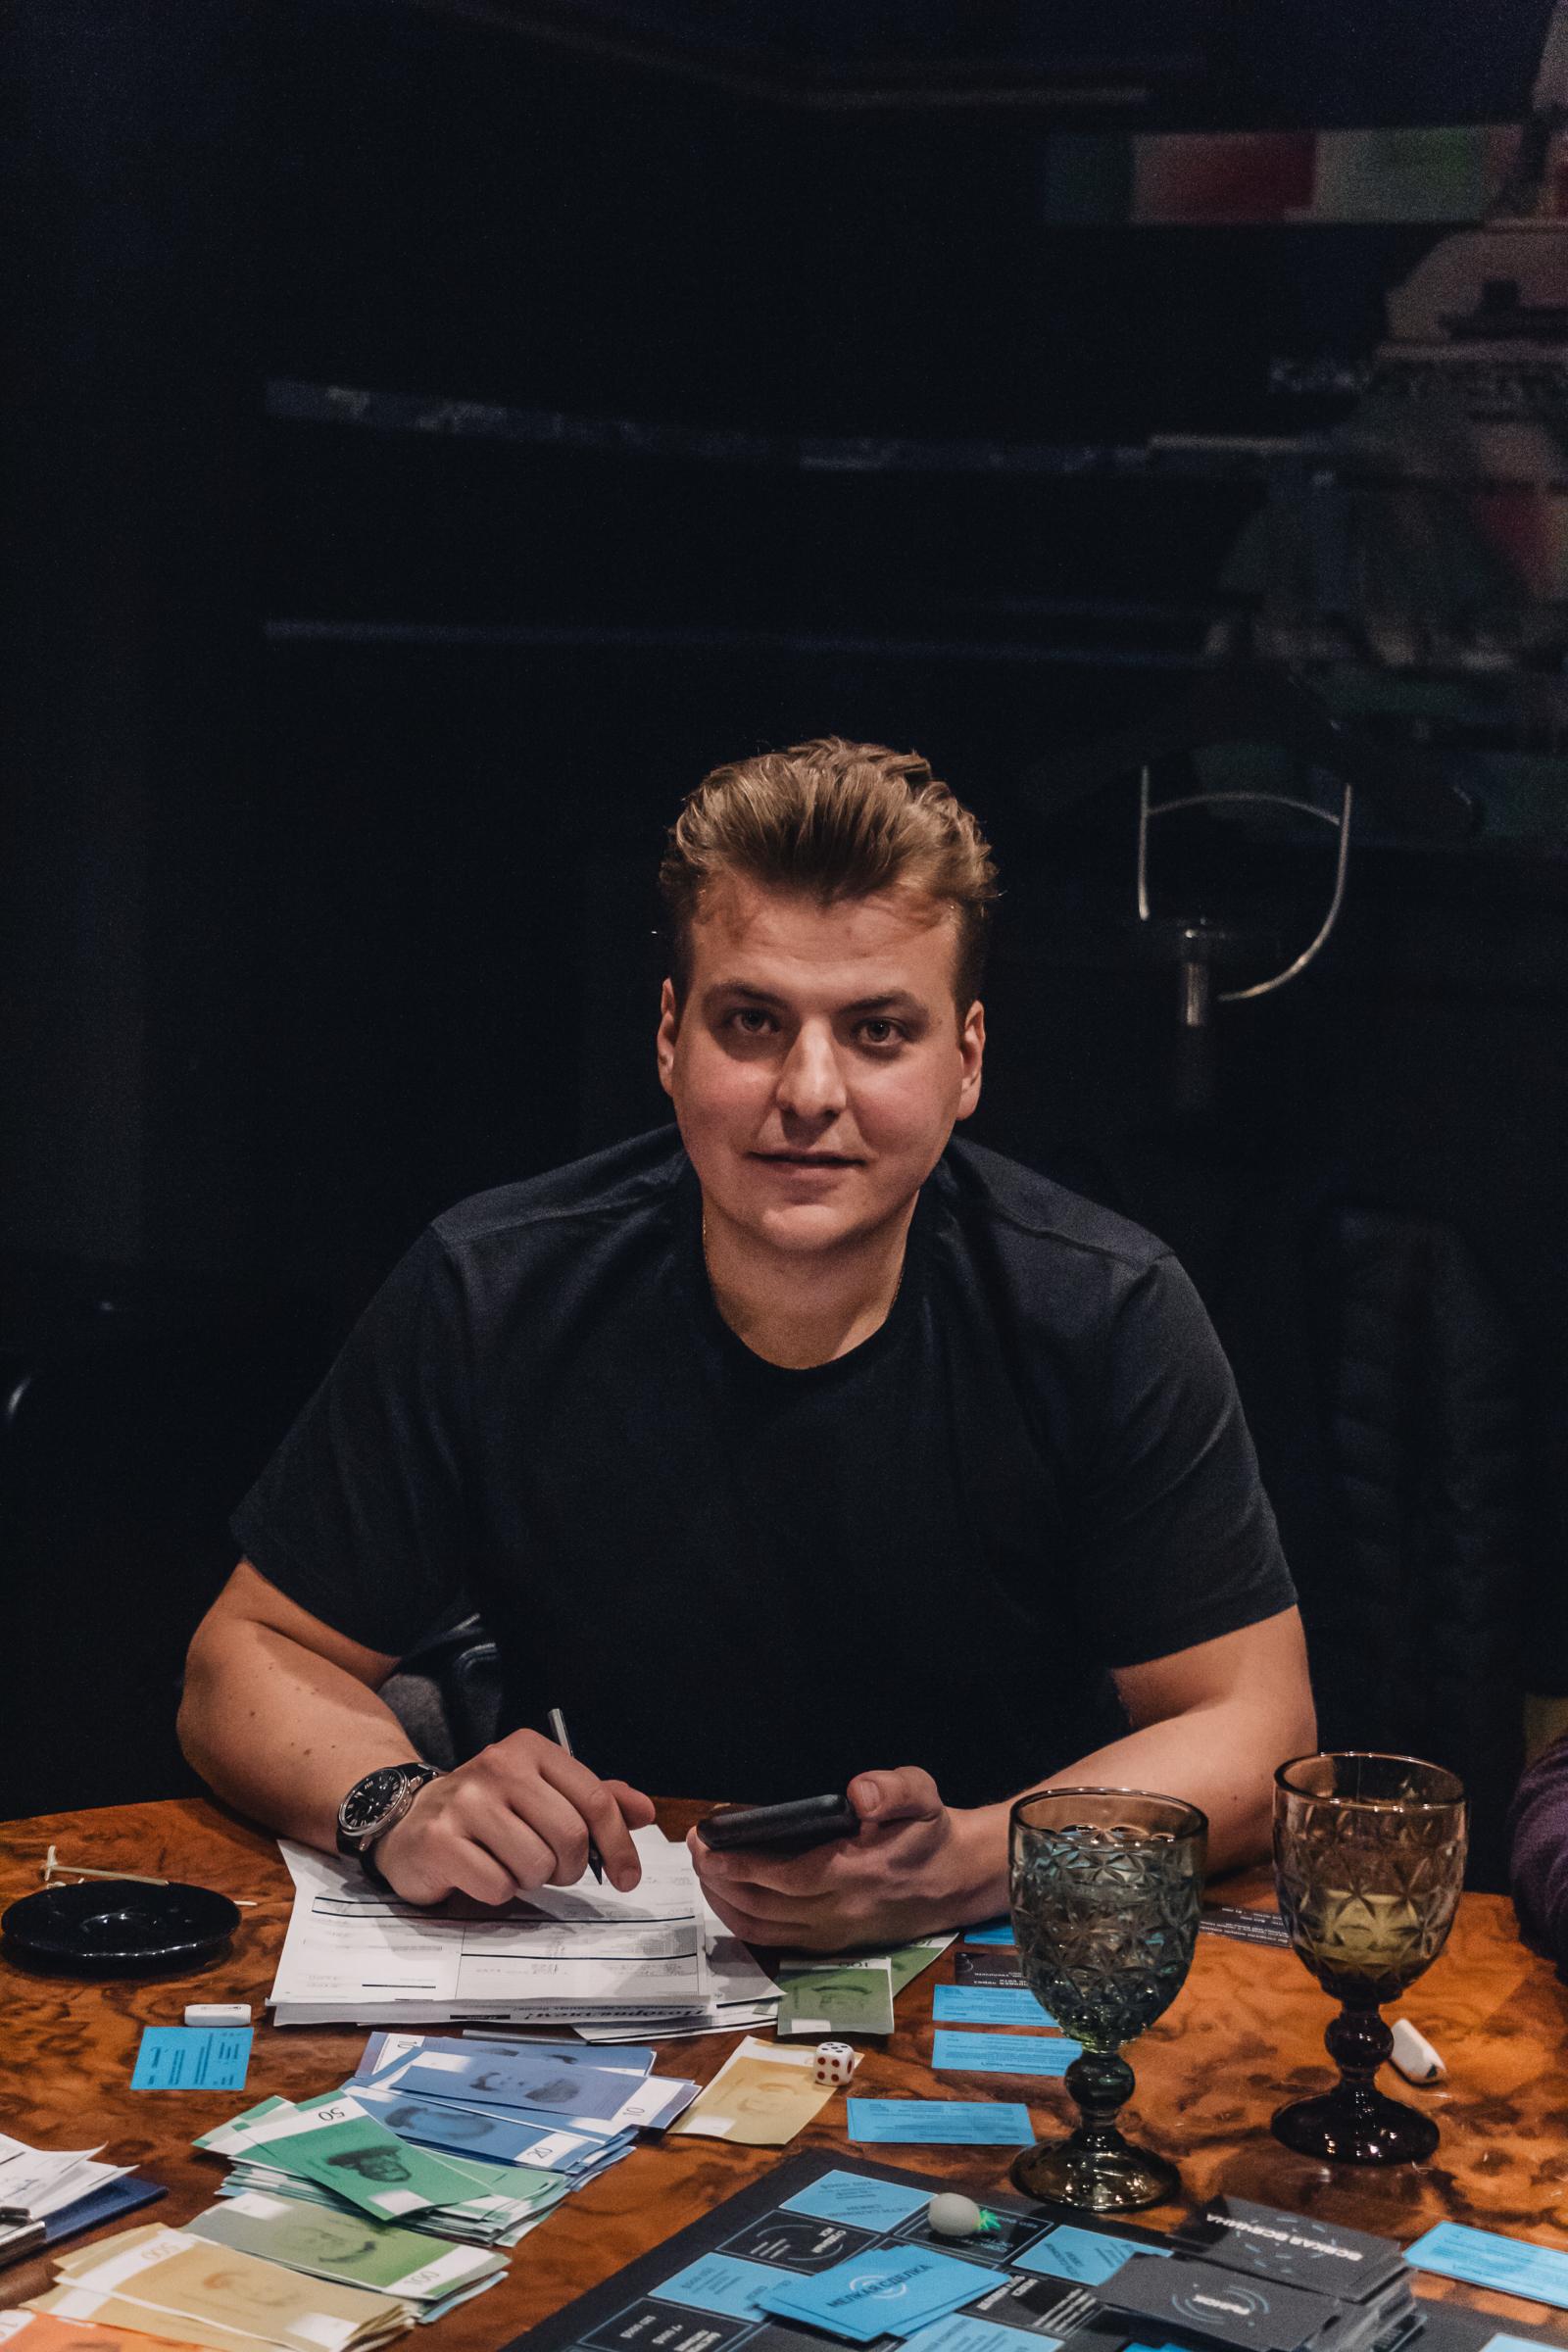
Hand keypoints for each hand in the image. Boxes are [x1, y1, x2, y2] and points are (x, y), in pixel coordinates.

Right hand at [373, 1730, 656, 1904]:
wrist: (409, 1820)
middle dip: (571, 1867)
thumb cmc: (489, 1811)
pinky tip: (482, 1872)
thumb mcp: (542, 1793)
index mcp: (530, 1749)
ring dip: (532, 1880)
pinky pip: (498, 1886)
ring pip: (536, 1865)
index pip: (595, 1800)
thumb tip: (645, 1812)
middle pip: (570, 1836)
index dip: (620, 1845)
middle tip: (554, 1870)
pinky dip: (499, 1892)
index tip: (628, 1878)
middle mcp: (498, 1767)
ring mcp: (466, 1802)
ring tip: (512, 1865)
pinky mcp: (439, 1839)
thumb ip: (594, 1800)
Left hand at [689, 1768, 998, 1952]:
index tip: (708, 1844)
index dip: (741, 1865)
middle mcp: (840, 1911)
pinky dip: (743, 1922)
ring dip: (724, 1903)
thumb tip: (859, 1792)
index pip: (786, 1877)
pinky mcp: (831, 1944)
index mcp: (857, 1873)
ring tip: (702, 1870)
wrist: (956, 1878)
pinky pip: (775, 1941)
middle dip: (719, 1879)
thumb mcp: (921, 1794)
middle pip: (763, 1906)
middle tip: (694, 1848)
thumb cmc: (929, 1831)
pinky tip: (727, 1898)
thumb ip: (892, 1789)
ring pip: (763, 1928)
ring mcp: (833, 1933)